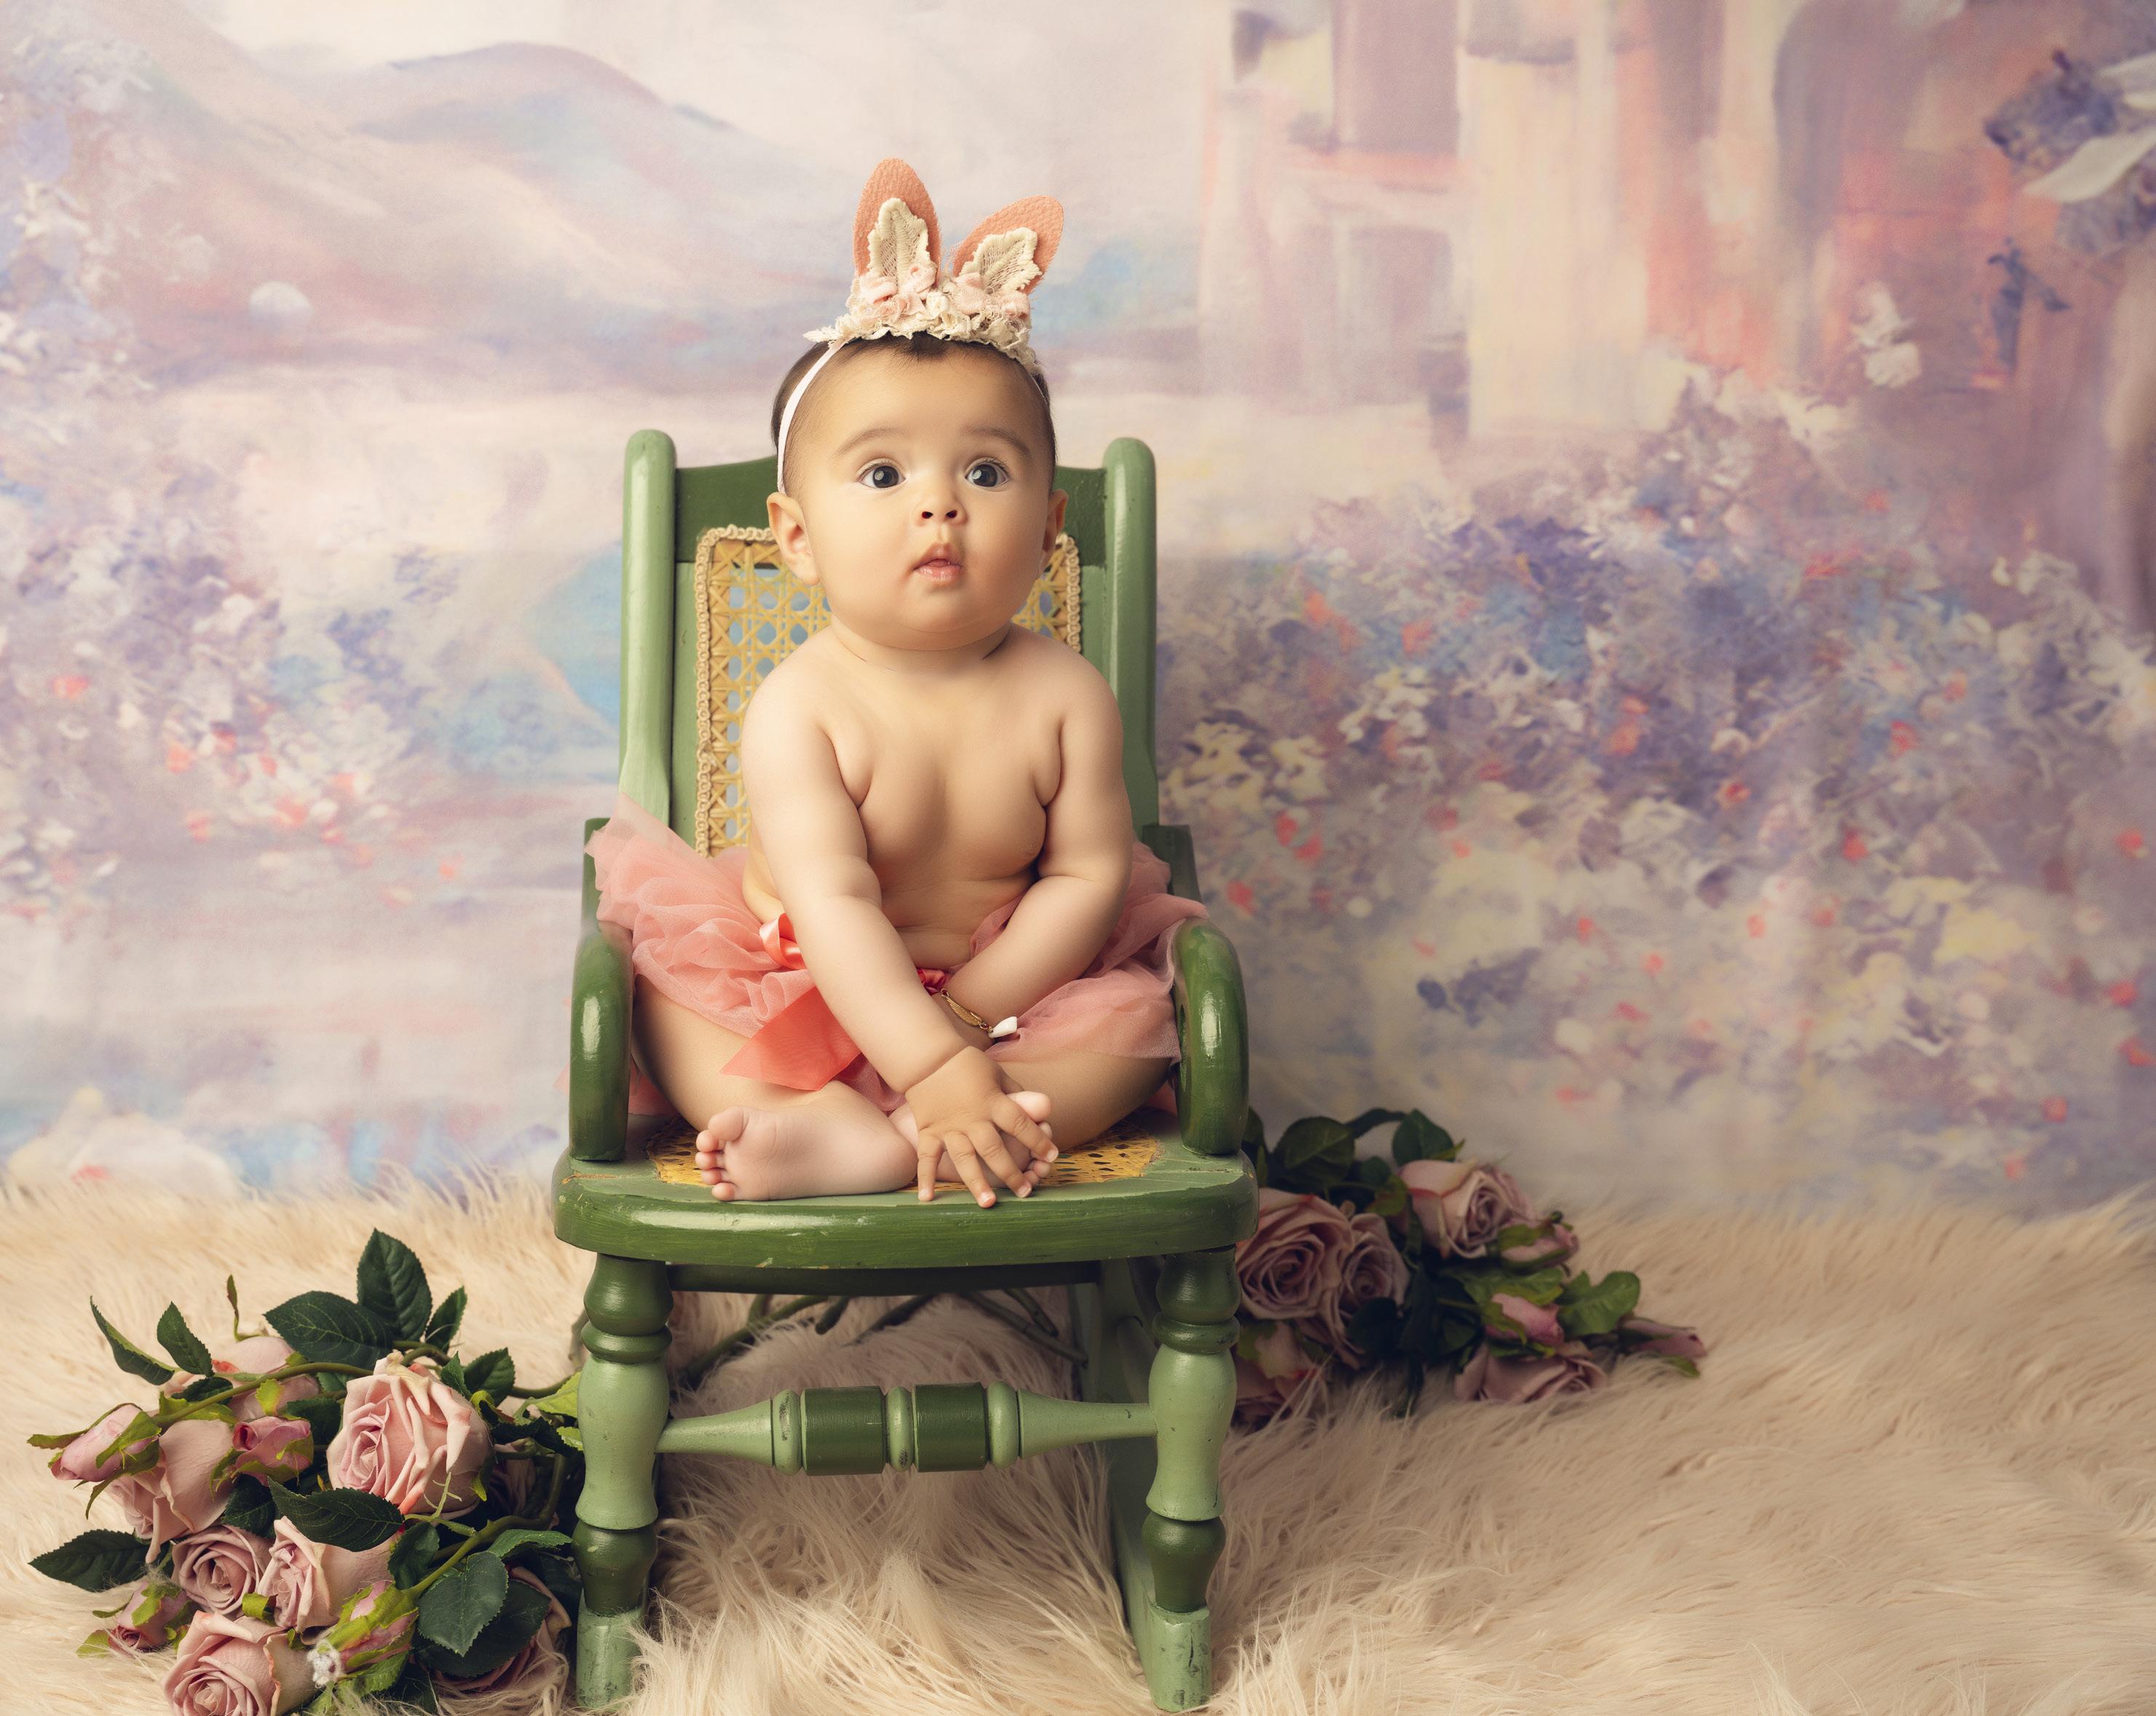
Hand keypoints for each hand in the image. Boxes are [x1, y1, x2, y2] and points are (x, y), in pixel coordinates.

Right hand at [903, 1045, 1056, 1205]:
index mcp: (992, 1102)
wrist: (928, 1058)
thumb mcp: (998, 1074)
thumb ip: (1018, 1095)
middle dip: (1011, 1172)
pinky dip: (926, 1178)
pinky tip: (928, 1199)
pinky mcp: (929, 1132)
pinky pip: (927, 1158)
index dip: (1038, 1140)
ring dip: (976, 1182)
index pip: (1021, 1124)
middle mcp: (972, 1119)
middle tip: (1025, 1192)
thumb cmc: (968, 1064)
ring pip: (964, 1159)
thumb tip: (1041, 1112)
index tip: (1052, 1156)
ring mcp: (949, 1128)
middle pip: (994, 1149)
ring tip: (989, 1203)